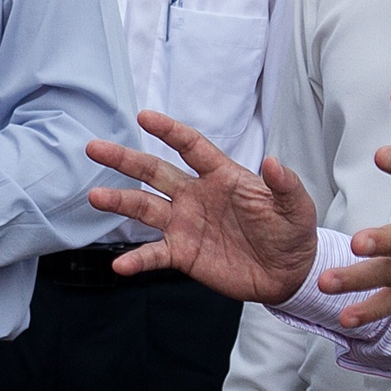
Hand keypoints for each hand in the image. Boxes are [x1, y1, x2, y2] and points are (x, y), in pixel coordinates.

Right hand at [86, 110, 320, 303]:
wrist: (288, 274)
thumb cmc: (291, 232)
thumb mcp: (295, 207)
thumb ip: (285, 185)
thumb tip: (274, 162)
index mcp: (221, 176)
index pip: (190, 146)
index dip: (168, 131)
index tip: (144, 116)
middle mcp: (195, 195)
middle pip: (153, 171)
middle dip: (124, 159)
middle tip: (95, 147)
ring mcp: (185, 224)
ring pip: (144, 207)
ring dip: (119, 201)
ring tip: (95, 197)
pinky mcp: (183, 254)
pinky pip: (154, 254)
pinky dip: (137, 259)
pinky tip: (120, 265)